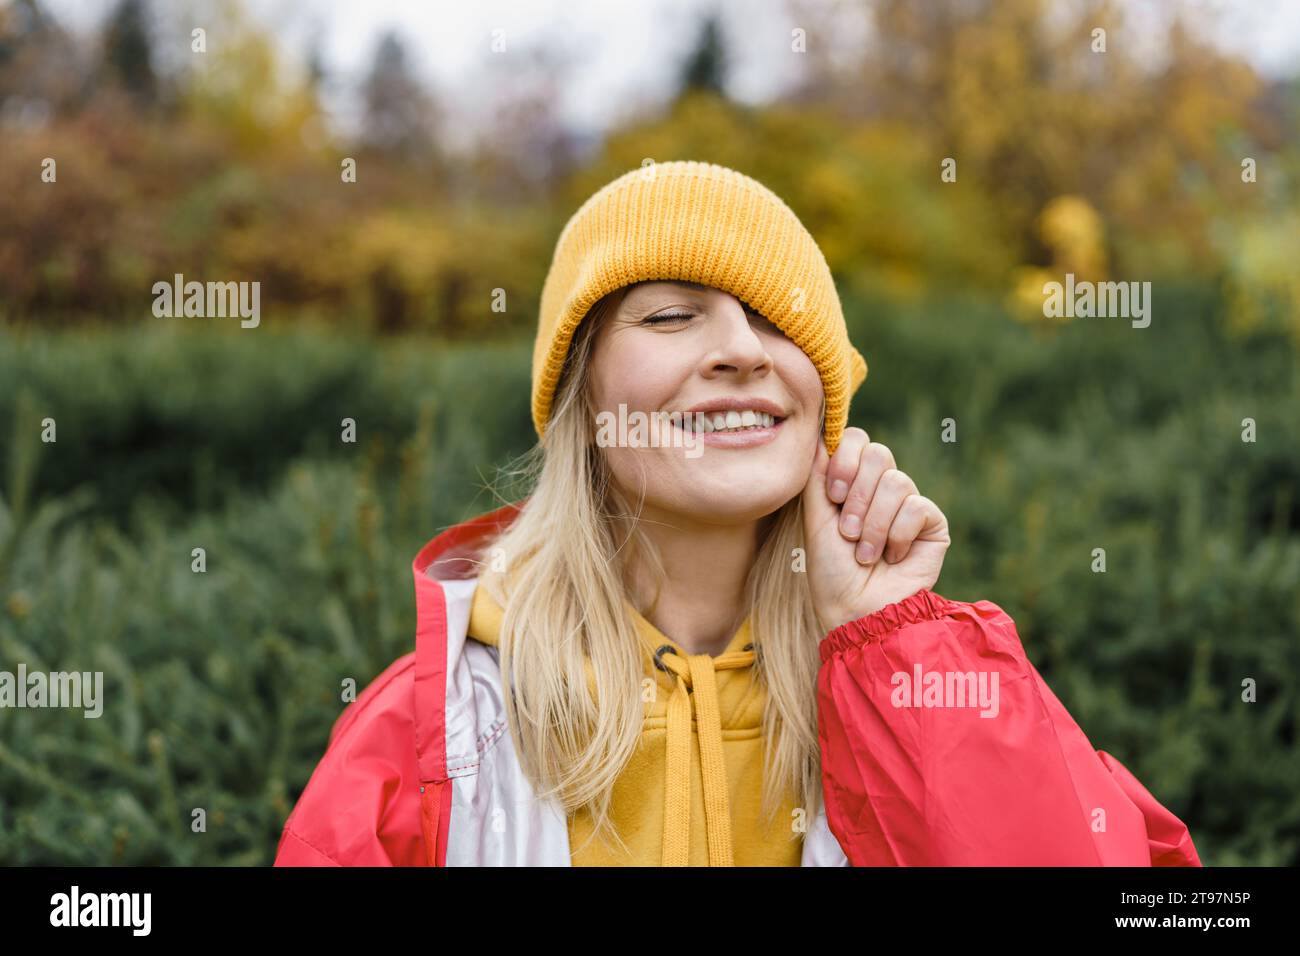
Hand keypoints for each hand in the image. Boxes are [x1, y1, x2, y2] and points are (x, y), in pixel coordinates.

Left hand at [801, 427, 950, 631]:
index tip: (833, 494)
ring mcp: (909, 504)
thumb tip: (817, 434)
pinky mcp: (933, 523)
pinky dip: (897, 535)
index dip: (845, 459)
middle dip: (858, 495)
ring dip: (874, 523)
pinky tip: (892, 557)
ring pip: (897, 482)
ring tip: (865, 553)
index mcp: (853, 482)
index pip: (856, 440)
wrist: (856, 610)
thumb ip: (816, 475)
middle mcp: (881, 489)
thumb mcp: (815, 518)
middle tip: (847, 531)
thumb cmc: (831, 570)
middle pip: (879, 454)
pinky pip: (918, 506)